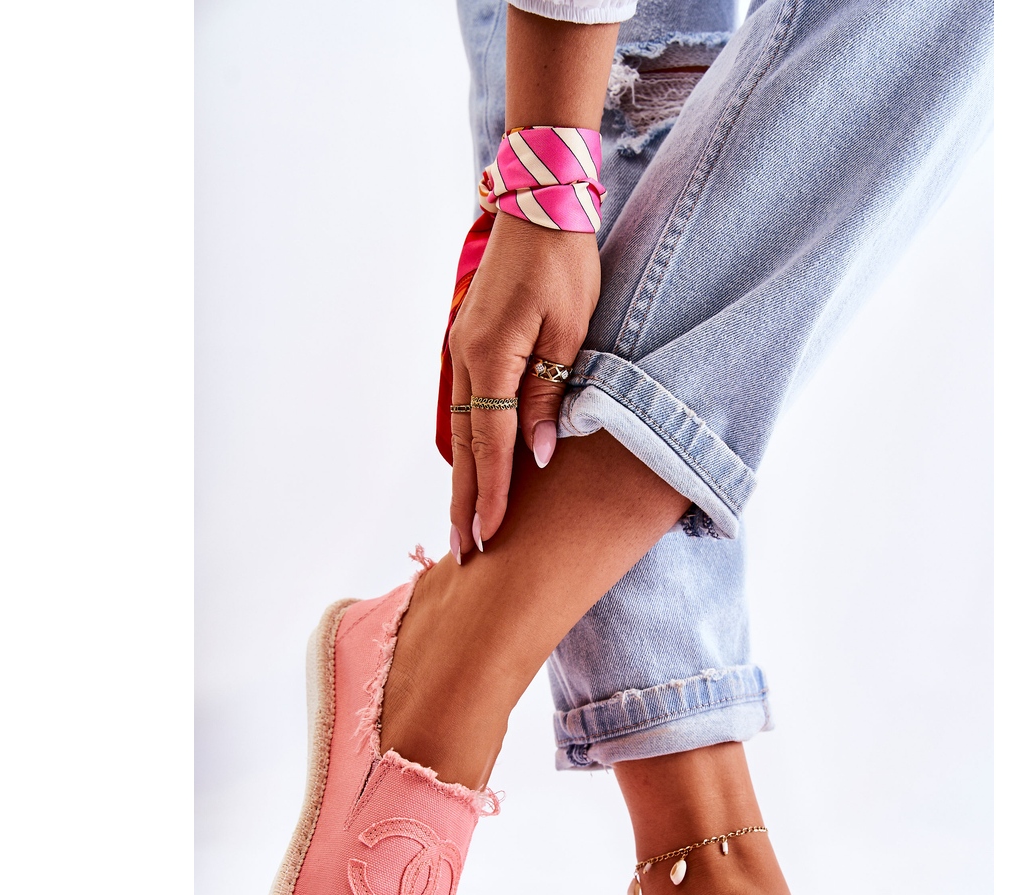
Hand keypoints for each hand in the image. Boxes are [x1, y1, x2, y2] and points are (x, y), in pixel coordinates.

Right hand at [448, 212, 599, 554]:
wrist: (541, 206)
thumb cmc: (564, 264)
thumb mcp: (569, 331)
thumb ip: (550, 395)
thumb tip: (539, 454)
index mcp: (492, 356)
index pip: (492, 442)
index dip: (492, 493)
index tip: (489, 536)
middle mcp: (466, 358)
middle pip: (465, 446)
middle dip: (465, 501)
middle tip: (463, 552)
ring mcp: (462, 351)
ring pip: (461, 430)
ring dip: (463, 479)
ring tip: (463, 524)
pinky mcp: (469, 344)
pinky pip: (465, 408)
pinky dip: (467, 446)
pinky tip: (471, 469)